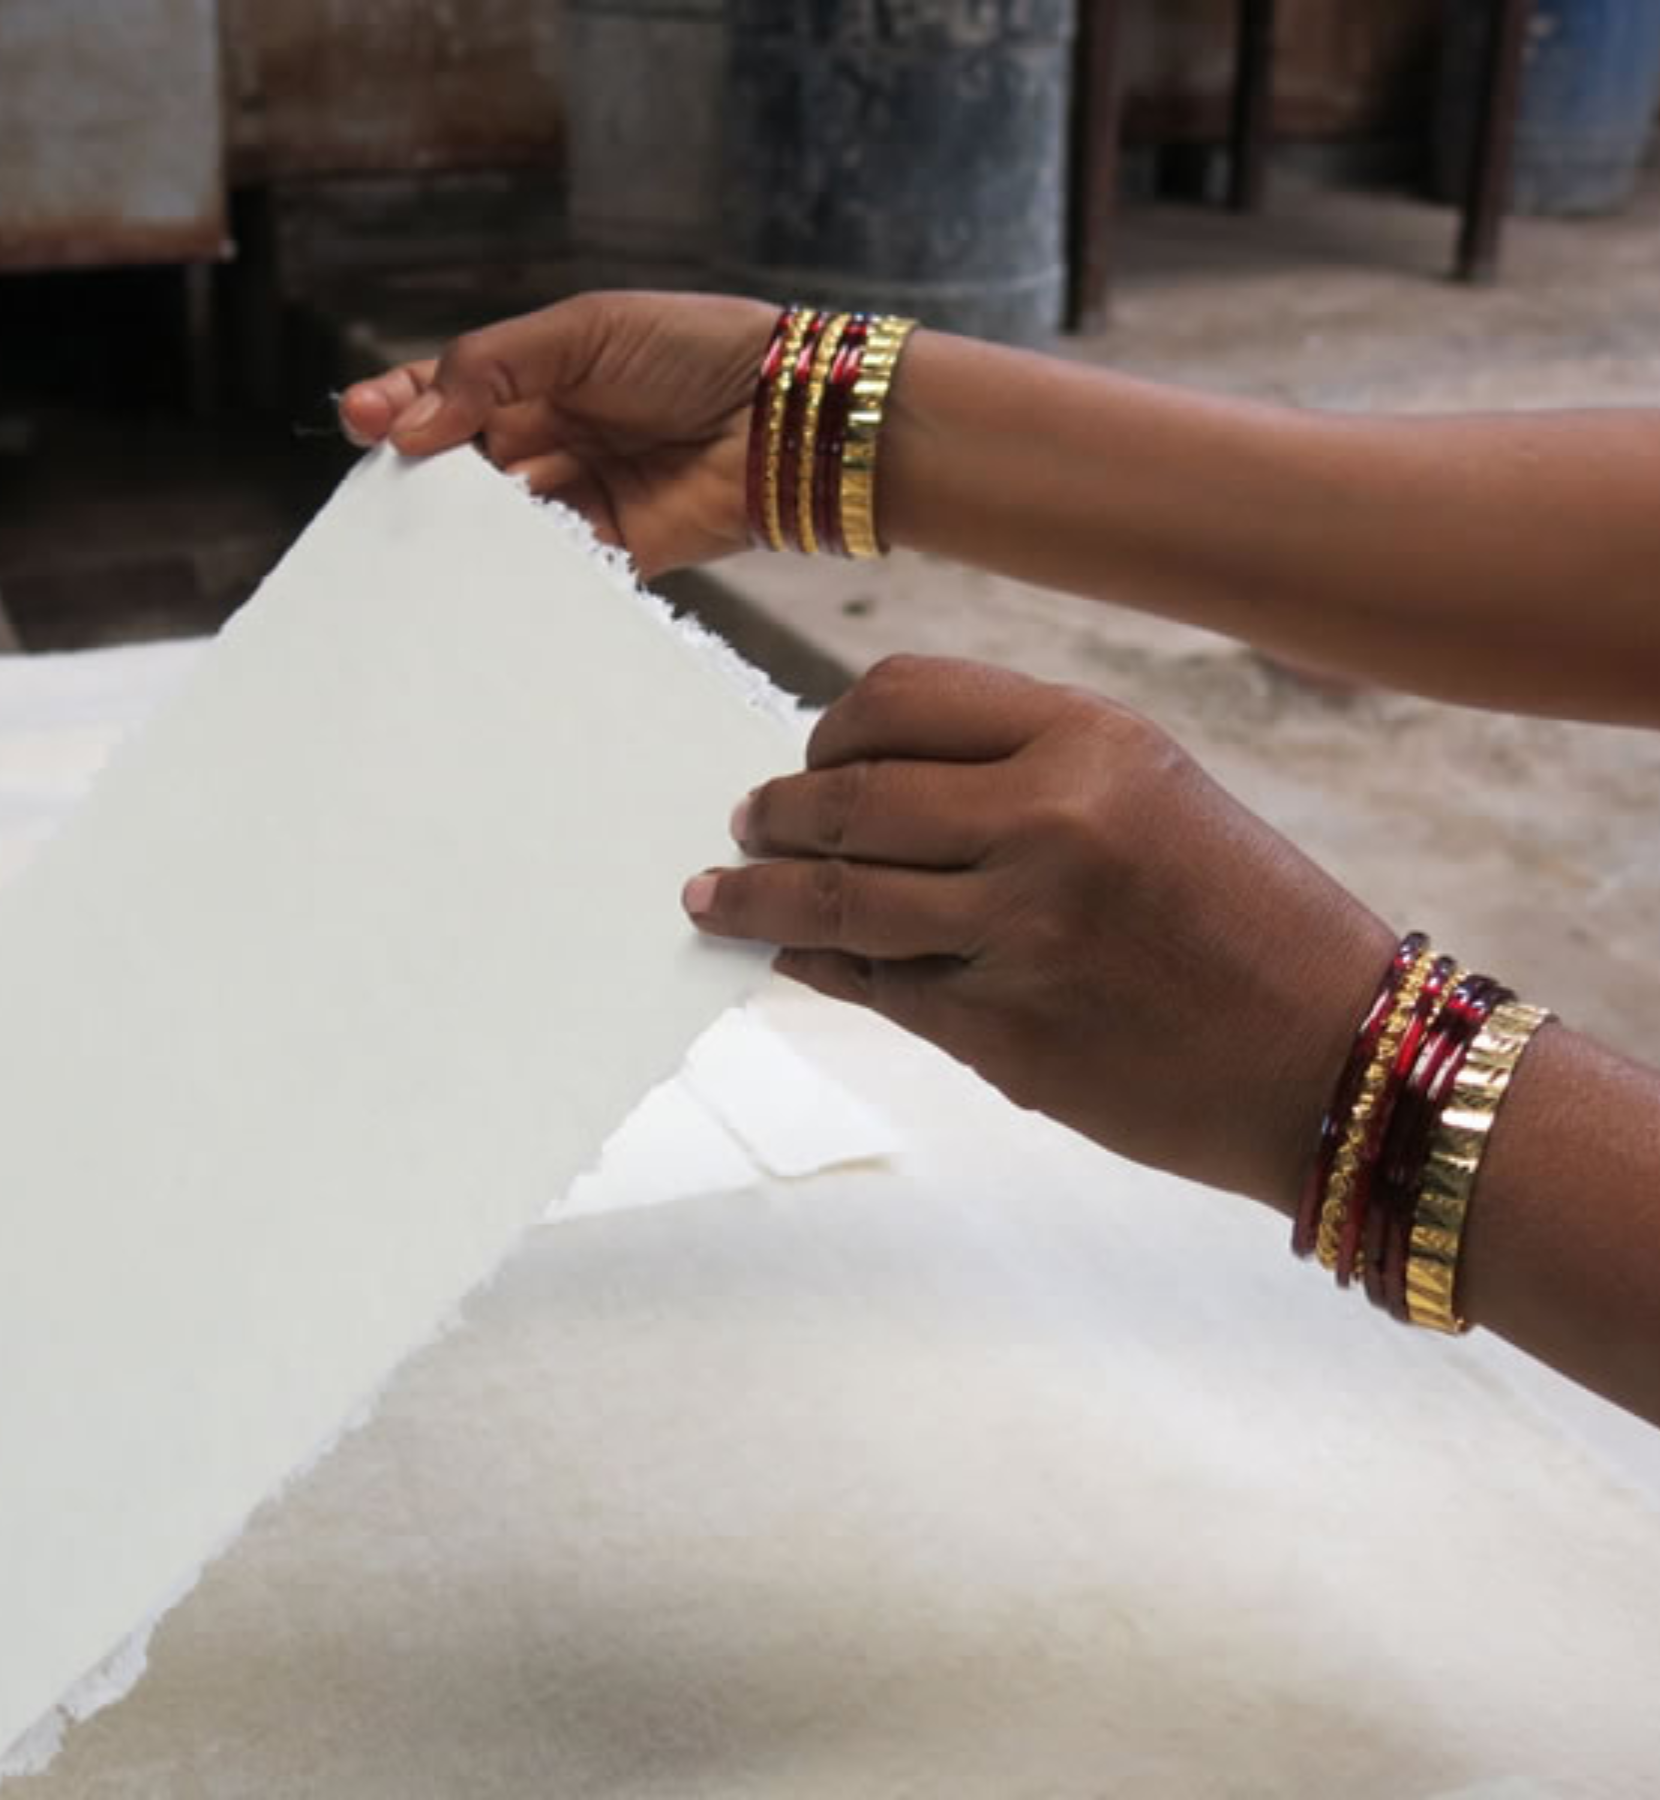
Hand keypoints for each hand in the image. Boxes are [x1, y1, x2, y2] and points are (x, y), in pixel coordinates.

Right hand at [339, 291, 777, 576]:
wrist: (789, 414)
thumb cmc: (695, 351)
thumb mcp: (585, 332)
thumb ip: (493, 369)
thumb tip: (412, 422)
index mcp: (543, 373)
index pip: (450, 390)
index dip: (402, 404)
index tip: (360, 419)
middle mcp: (555, 434)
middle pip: (464, 462)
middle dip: (423, 472)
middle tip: (388, 479)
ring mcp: (581, 494)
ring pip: (500, 519)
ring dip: (465, 526)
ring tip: (428, 528)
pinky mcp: (615, 550)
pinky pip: (552, 566)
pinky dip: (518, 570)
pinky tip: (482, 571)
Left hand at [683, 656, 1395, 1209]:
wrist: (1337, 1060)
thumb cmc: (1249, 921)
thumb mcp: (1153, 796)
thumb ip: (1018, 778)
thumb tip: (869, 789)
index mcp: (1089, 738)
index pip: (898, 696)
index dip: (831, 729)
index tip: (807, 758)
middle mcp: (1046, 820)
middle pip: (848, 796)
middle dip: (774, 815)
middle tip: (744, 828)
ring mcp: (1017, 930)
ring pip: (836, 898)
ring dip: (757, 897)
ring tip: (720, 898)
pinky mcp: (1000, 1031)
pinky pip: (871, 986)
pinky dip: (816, 968)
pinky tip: (790, 961)